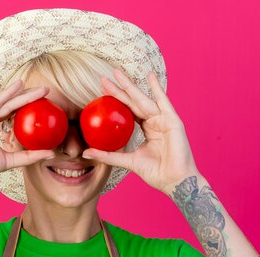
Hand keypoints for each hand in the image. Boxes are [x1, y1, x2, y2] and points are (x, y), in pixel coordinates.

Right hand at [0, 80, 55, 187]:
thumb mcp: (8, 160)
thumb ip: (27, 156)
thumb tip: (50, 153)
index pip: (7, 112)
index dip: (24, 106)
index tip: (41, 102)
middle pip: (7, 104)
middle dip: (27, 96)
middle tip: (45, 90)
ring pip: (4, 102)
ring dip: (22, 94)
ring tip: (40, 89)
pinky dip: (7, 96)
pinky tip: (19, 87)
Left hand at [82, 68, 200, 194]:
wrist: (174, 181)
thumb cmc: (155, 172)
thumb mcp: (127, 161)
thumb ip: (108, 155)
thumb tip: (86, 153)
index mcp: (147, 129)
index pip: (128, 111)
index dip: (115, 101)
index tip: (101, 91)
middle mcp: (155, 121)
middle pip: (133, 102)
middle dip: (119, 89)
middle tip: (104, 77)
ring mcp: (164, 120)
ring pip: (143, 99)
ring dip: (130, 86)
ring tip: (117, 73)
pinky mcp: (172, 121)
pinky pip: (163, 101)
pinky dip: (157, 88)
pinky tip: (149, 75)